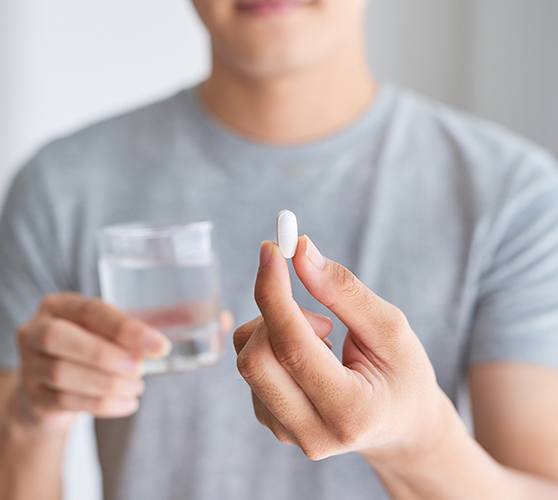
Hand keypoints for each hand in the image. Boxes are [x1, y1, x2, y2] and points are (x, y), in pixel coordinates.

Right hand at [13, 293, 232, 433]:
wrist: (54, 385)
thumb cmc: (100, 347)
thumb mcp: (122, 329)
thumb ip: (166, 321)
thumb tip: (223, 318)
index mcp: (62, 304)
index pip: (91, 310)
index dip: (125, 329)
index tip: (160, 347)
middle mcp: (37, 328)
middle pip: (62, 340)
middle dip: (108, 356)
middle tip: (142, 371)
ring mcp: (29, 364)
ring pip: (62, 374)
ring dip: (107, 385)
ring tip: (138, 388)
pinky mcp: (32, 396)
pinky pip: (64, 402)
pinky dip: (102, 405)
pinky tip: (128, 403)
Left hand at [234, 236, 452, 464]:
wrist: (401, 425)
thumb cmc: (403, 374)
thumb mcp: (390, 328)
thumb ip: (344, 290)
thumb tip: (300, 252)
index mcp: (350, 412)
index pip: (292, 347)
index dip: (274, 293)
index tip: (270, 250)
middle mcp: (312, 433)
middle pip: (256, 359)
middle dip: (275, 314)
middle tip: (320, 313)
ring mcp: (287, 433)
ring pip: (248, 360)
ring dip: (277, 330)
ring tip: (326, 340)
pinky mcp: (271, 423)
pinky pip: (251, 368)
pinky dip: (274, 345)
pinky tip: (310, 357)